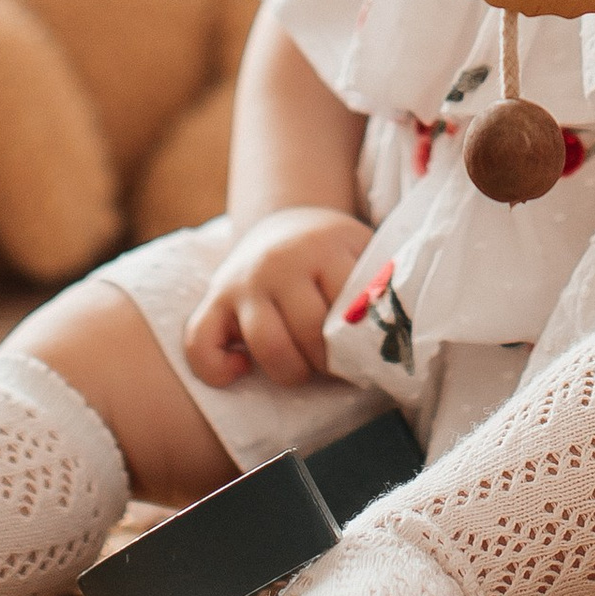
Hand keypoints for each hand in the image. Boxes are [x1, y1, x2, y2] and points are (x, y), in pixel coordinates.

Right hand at [184, 206, 370, 388]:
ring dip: (290, 372)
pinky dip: (218, 369)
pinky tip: (241, 369)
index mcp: (324, 248)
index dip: (359, 345)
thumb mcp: (361, 252)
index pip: (347, 312)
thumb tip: (395, 338)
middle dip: (327, 363)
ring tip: (302, 368)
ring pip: (267, 346)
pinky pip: (199, 345)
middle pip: (309, 333)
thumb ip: (377, 286)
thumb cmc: (332, 252)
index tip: (365, 356)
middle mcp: (279, 262)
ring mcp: (243, 281)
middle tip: (335, 366)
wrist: (286, 223)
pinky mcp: (213, 299)